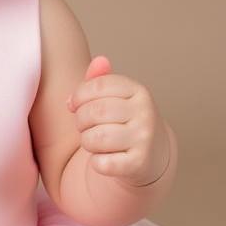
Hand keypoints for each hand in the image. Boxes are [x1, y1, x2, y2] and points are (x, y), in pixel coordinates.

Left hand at [66, 55, 171, 186]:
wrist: (150, 157)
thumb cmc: (123, 123)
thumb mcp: (114, 99)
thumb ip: (100, 81)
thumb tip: (99, 61)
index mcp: (138, 92)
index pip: (96, 86)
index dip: (78, 96)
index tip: (75, 105)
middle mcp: (145, 113)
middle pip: (94, 112)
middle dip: (81, 121)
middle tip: (85, 127)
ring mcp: (144, 139)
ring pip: (95, 138)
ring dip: (87, 142)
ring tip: (95, 142)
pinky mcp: (139, 164)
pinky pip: (101, 163)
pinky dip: (96, 163)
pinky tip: (105, 159)